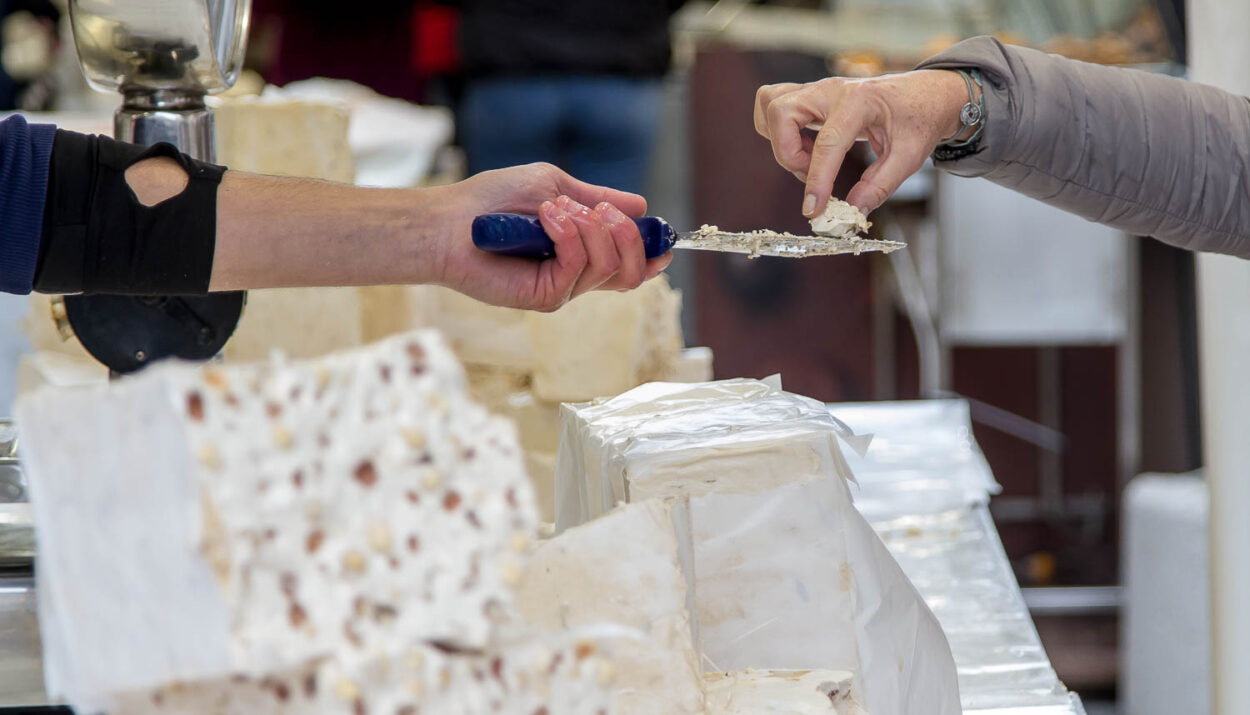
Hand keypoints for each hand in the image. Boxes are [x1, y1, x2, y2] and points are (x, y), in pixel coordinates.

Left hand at [431, 163, 672, 311]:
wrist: (451, 221)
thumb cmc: (493, 200)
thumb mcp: (555, 186)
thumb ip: (597, 198)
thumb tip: (642, 205)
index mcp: (582, 251)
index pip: (630, 264)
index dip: (652, 254)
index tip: (662, 237)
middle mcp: (576, 275)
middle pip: (632, 273)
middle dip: (629, 237)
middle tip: (601, 210)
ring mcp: (562, 289)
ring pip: (609, 267)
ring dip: (591, 228)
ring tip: (557, 209)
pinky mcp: (545, 298)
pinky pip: (579, 267)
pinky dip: (569, 236)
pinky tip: (546, 218)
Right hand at [754, 70, 969, 217]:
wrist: (926, 94)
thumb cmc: (918, 120)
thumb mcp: (909, 156)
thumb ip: (880, 185)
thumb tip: (853, 210)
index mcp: (860, 101)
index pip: (827, 142)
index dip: (817, 180)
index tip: (813, 209)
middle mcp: (832, 90)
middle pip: (781, 112)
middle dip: (787, 152)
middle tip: (810, 172)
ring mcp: (817, 89)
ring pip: (770, 104)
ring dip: (779, 139)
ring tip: (808, 157)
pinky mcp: (810, 96)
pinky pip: (774, 105)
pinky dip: (779, 130)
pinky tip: (806, 146)